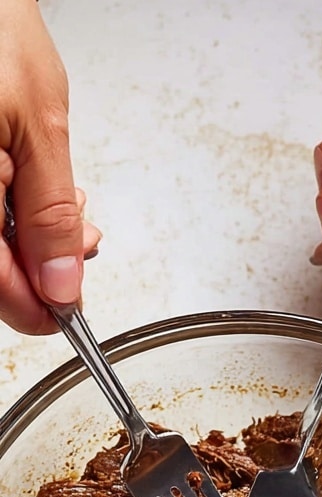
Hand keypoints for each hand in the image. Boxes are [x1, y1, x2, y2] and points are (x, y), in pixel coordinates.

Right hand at [0, 0, 100, 333]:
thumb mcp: (40, 126)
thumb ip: (50, 216)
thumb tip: (62, 285)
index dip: (36, 308)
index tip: (69, 311)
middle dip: (38, 265)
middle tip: (80, 243)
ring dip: (26, 237)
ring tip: (64, 206)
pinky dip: (7, 209)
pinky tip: (30, 187)